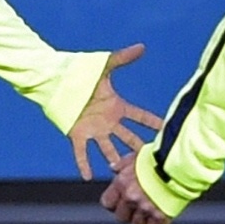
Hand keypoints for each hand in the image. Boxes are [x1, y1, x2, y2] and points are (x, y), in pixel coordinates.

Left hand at [67, 43, 163, 179]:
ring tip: (121, 172)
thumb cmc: (80, 72)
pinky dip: (84, 164)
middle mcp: (107, 121)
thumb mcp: (104, 66)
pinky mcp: (77, 134)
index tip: (167, 131)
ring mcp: (93, 129)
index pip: (139, 117)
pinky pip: (81, 152)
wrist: (57, 79)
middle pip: (127, 138)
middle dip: (138, 149)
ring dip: (114, 160)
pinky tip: (88, 177)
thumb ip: (123, 58)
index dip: (153, 123)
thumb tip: (142, 47)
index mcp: (116, 106)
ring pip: (108, 148)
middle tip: (150, 162)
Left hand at [101, 159, 171, 223]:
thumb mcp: (137, 156)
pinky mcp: (161, 216)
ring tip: (151, 211)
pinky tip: (161, 218)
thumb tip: (113, 168)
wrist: (182, 164)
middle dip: (128, 213)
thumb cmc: (160, 158)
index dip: (113, 204)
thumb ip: (123, 164)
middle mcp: (131, 198)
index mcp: (122, 183)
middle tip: (138, 207)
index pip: (107, 203)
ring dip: (143, 220)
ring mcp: (146, 208)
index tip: (120, 202)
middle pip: (121, 217)